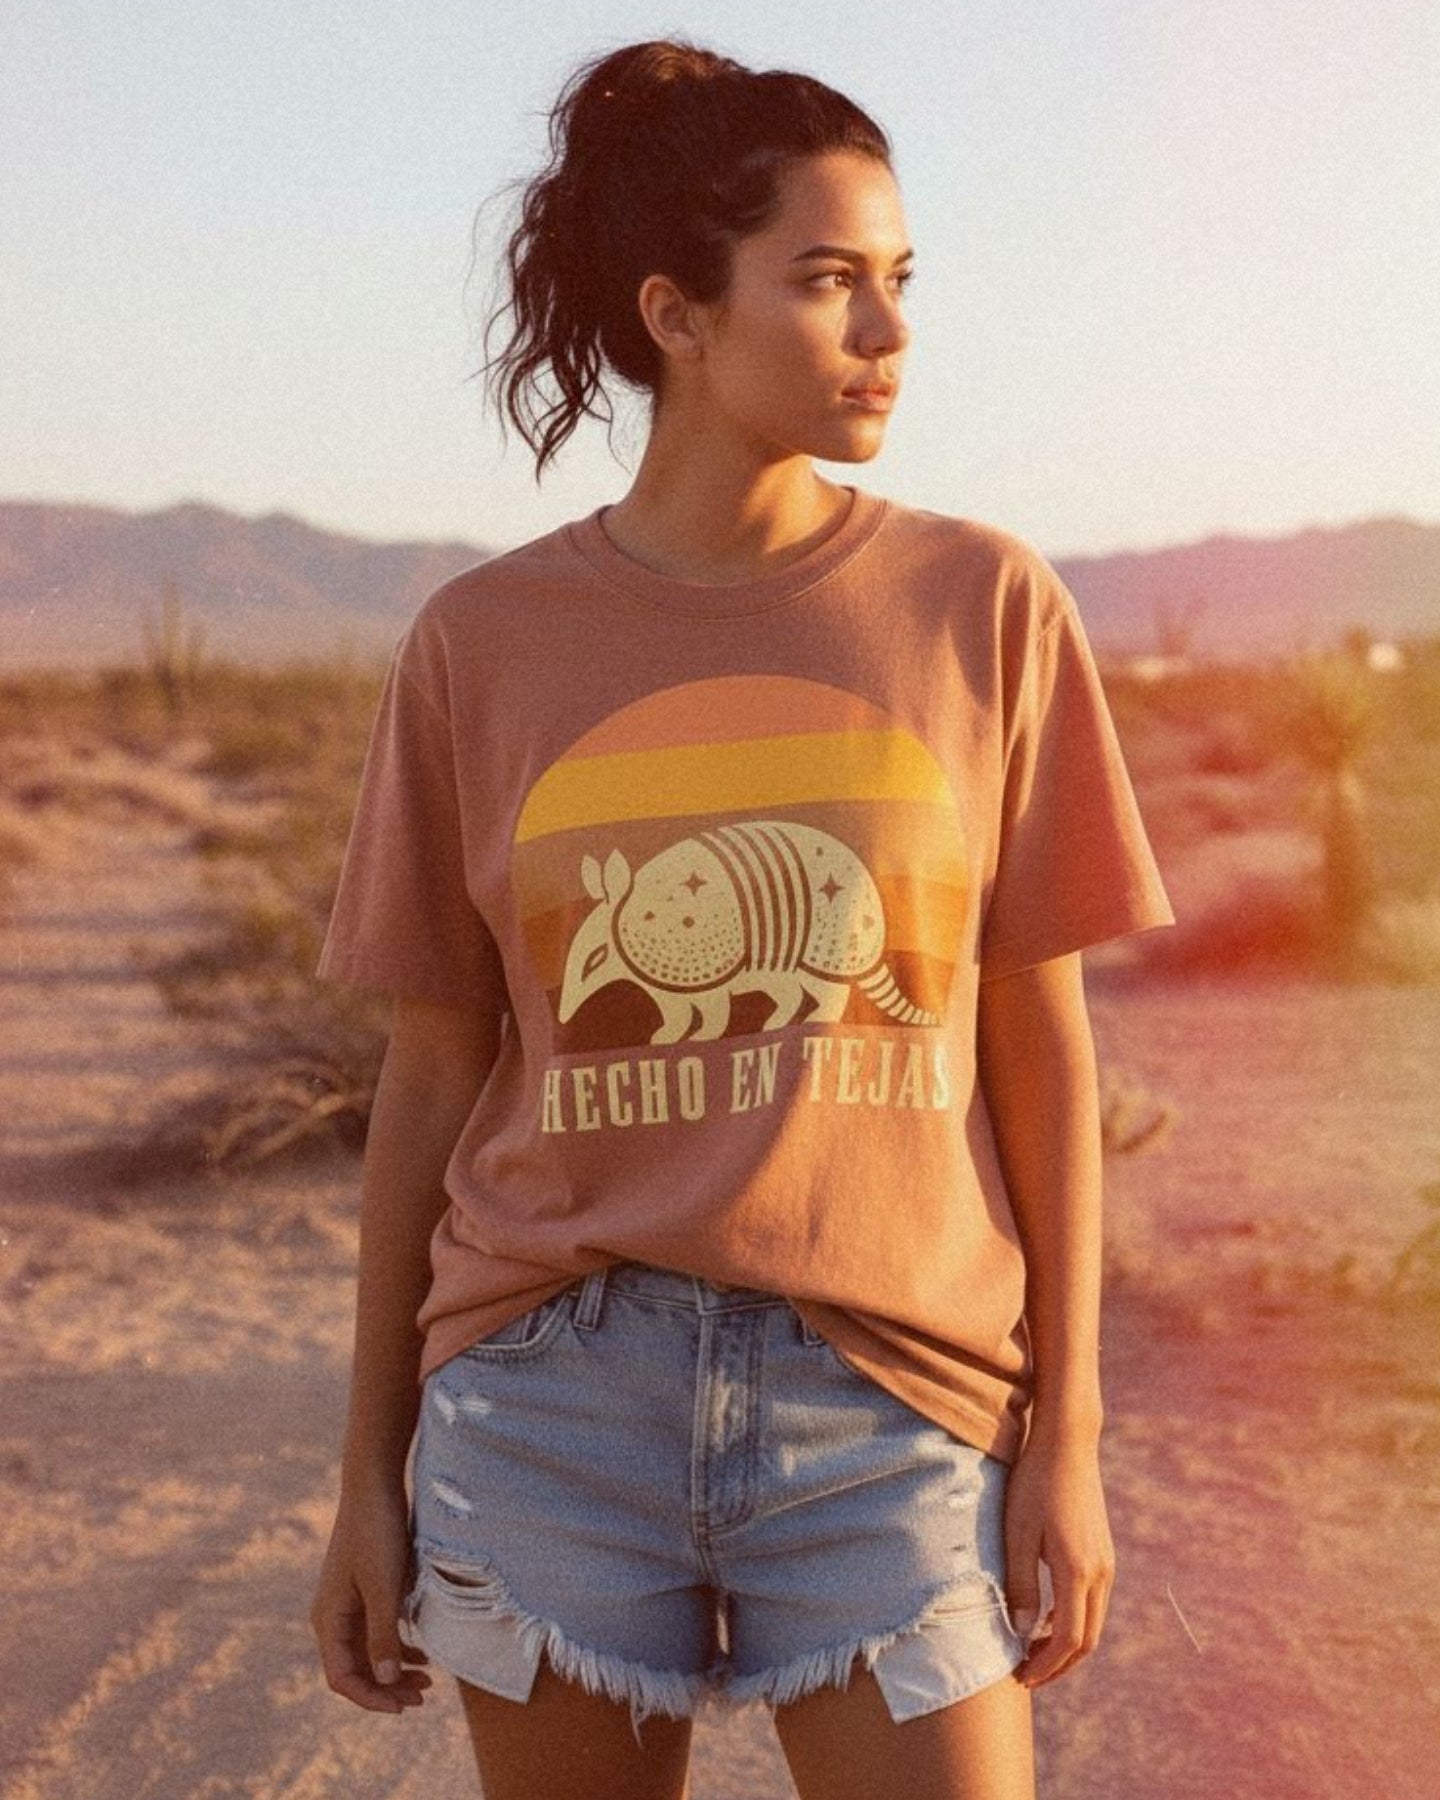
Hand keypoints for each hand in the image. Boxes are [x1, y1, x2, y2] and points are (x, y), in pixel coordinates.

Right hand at [311, 1483, 432, 1713]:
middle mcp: (333, 1616)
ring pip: (369, 1652)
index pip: (343, 1677)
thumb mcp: (384, 1587)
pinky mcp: (365, 1589)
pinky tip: (423, 1653)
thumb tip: (385, 1681)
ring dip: (395, 1670)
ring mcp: (349, 1602)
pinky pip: (378, 1631)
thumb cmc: (377, 1533)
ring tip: (429, 1681)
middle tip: (424, 1697)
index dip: (371, 1698)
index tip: (404, 1706)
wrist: (375, 1484)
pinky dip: (398, 1646)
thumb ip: (384, 1635)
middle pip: (356, 1669)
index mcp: (328, 1619)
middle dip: (387, 1688)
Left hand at [1003, 1427, 1114, 1688]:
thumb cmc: (1034, 1483)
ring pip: (1092, 1622)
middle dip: (1057, 1665)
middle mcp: (1101, 1572)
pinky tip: (1045, 1618)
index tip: (1020, 1676)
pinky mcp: (1103, 1553)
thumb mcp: (1017, 1533)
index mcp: (1079, 1570)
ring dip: (1065, 1645)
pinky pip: (1093, 1602)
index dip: (1045, 1665)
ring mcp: (1106, 1562)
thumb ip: (1020, 1584)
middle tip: (1024, 1674)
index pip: (1068, 1640)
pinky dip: (1072, 1621)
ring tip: (1030, 1650)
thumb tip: (1022, 1632)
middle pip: (1086, 1640)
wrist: (1066, 1442)